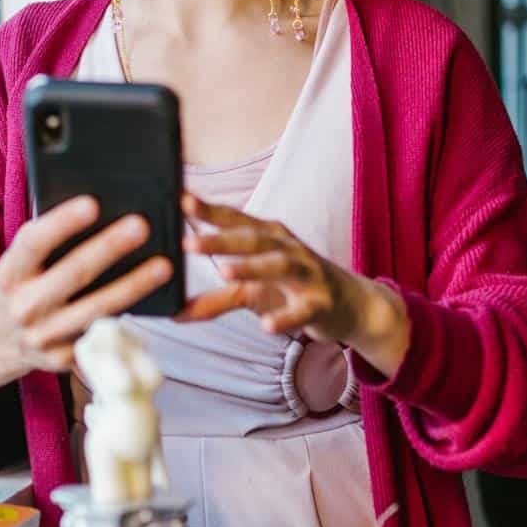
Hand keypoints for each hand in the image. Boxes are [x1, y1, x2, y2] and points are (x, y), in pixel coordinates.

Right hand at [0, 197, 172, 373]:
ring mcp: (44, 337)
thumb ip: (46, 243)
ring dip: (133, 286)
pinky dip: (130, 315)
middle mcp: (23, 307)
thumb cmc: (23, 288)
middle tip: (141, 226)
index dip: (62, 223)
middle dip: (108, 248)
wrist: (2, 341)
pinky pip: (103, 334)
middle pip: (72, 274)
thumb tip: (96, 211)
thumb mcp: (19, 265)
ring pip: (96, 308)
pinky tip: (154, 298)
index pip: (33, 243)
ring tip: (163, 266)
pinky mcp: (64, 359)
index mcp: (9, 275)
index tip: (92, 203)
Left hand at [178, 193, 408, 376]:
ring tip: (223, 272)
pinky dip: (285, 317)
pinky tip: (267, 326)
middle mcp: (287, 250)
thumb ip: (215, 300)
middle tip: (188, 243)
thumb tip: (174, 313)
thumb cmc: (295, 290)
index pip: (235, 220)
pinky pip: (302, 311)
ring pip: (278, 267)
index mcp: (269, 238)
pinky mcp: (320, 305)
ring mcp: (307, 275)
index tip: (181, 200)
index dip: (209, 211)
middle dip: (221, 239)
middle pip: (252, 240)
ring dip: (251, 268)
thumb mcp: (253, 293)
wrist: (353, 305)